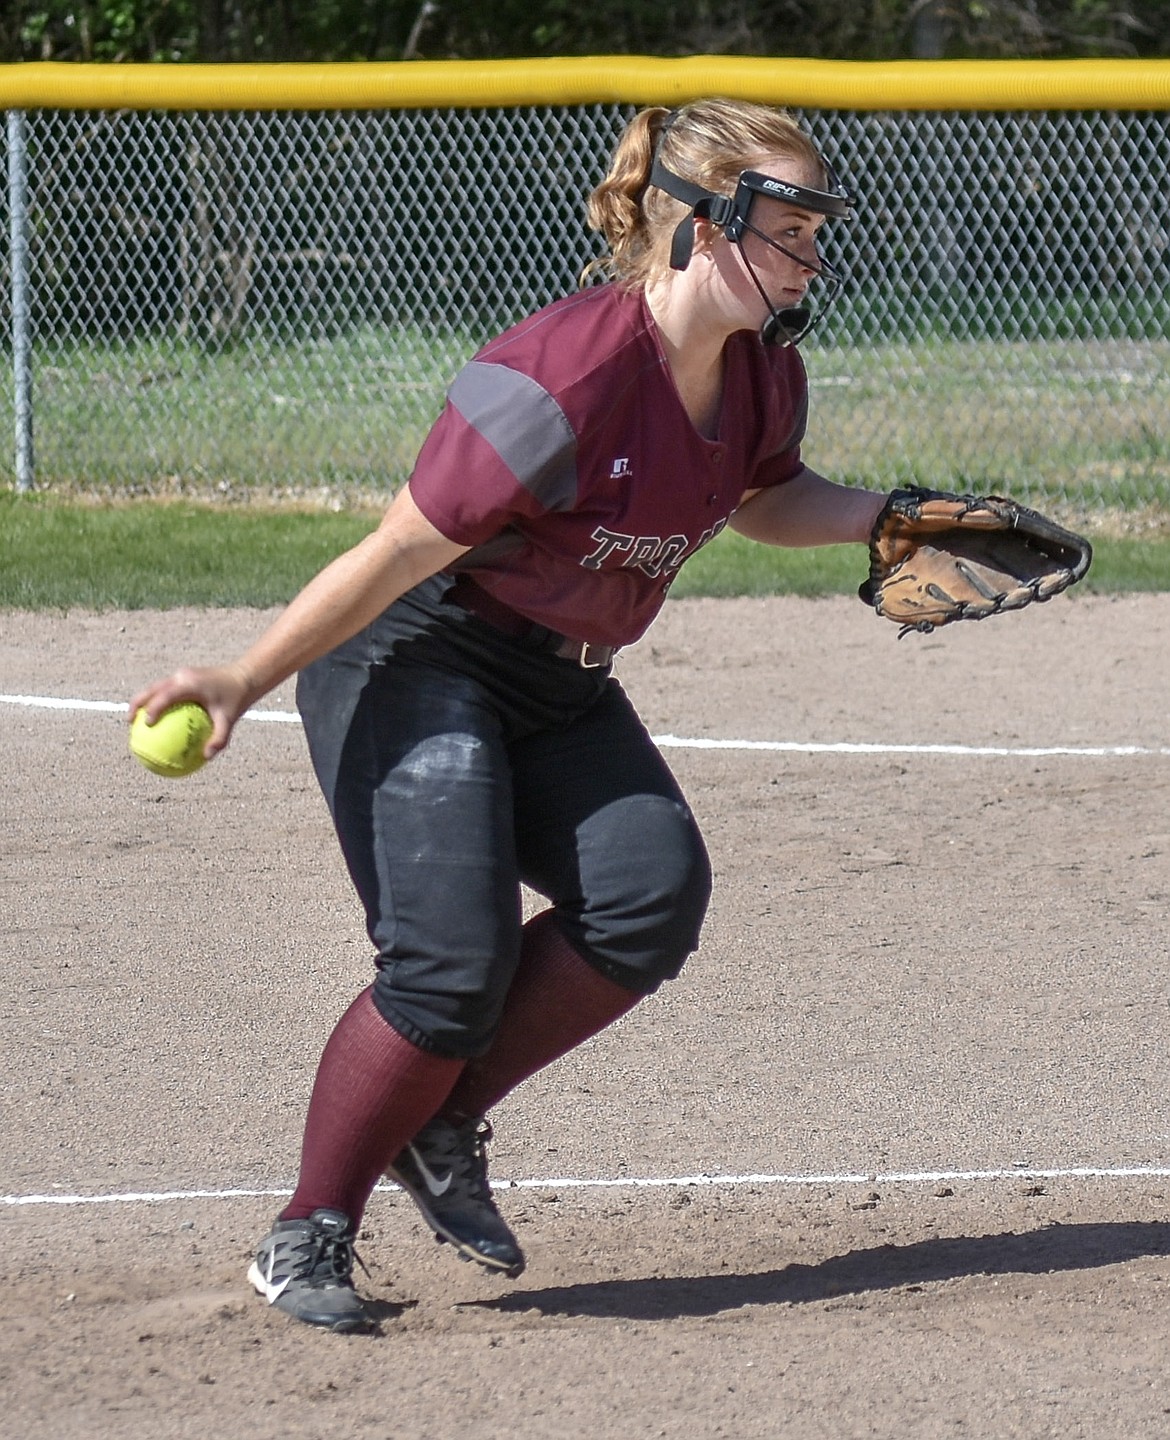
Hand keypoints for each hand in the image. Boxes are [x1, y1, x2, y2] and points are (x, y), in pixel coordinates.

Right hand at [128, 661, 255, 761]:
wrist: (243, 676)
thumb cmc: (236, 698)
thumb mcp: (230, 719)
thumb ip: (220, 737)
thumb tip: (207, 756)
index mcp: (190, 684)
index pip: (165, 695)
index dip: (153, 708)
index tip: (146, 724)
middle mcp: (182, 677)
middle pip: (152, 689)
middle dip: (137, 704)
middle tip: (129, 723)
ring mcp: (181, 675)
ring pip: (154, 689)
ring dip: (143, 703)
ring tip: (134, 722)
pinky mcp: (182, 677)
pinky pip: (165, 691)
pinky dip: (156, 703)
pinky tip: (155, 721)